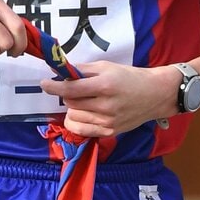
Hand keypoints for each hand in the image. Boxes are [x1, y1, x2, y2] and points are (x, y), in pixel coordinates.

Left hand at [42, 62, 177, 138]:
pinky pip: (82, 130)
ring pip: (74, 117)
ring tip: (84, 102)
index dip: (53, 86)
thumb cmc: (130, 77)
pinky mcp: (110, 132)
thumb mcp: (107, 67)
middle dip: (68, 95)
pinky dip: (78, 122)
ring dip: (73, 109)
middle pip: (70, 103)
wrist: (155, 95)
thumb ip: (83, 70)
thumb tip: (60, 72)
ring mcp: (108, 121)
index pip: (70, 89)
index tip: (44, 83)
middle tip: (76, 90)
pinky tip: (84, 114)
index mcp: (105, 86)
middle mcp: (105, 105)